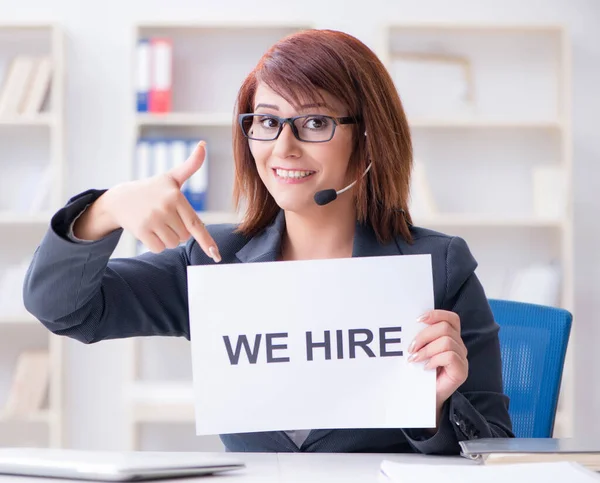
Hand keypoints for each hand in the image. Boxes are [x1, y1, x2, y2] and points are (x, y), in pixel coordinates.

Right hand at [74, 141, 220, 261]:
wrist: (120, 198)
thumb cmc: (152, 189)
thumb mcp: (171, 177)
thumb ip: (190, 165)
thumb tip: (203, 144)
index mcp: (176, 197)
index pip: (195, 224)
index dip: (206, 240)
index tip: (215, 254)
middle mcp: (165, 208)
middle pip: (185, 236)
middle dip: (178, 231)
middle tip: (165, 217)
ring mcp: (152, 220)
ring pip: (172, 244)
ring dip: (167, 238)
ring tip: (156, 222)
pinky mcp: (141, 231)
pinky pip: (159, 248)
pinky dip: (156, 244)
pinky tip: (149, 230)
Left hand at [407, 310, 467, 421]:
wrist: (424, 397)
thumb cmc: (420, 372)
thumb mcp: (419, 350)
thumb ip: (420, 338)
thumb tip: (407, 326)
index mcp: (451, 336)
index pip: (451, 318)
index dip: (436, 314)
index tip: (417, 320)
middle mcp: (459, 345)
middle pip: (445, 328)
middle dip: (424, 335)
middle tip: (411, 348)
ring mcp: (462, 358)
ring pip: (447, 342)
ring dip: (427, 350)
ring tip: (415, 359)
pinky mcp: (462, 371)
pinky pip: (450, 357)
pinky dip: (435, 360)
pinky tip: (426, 367)